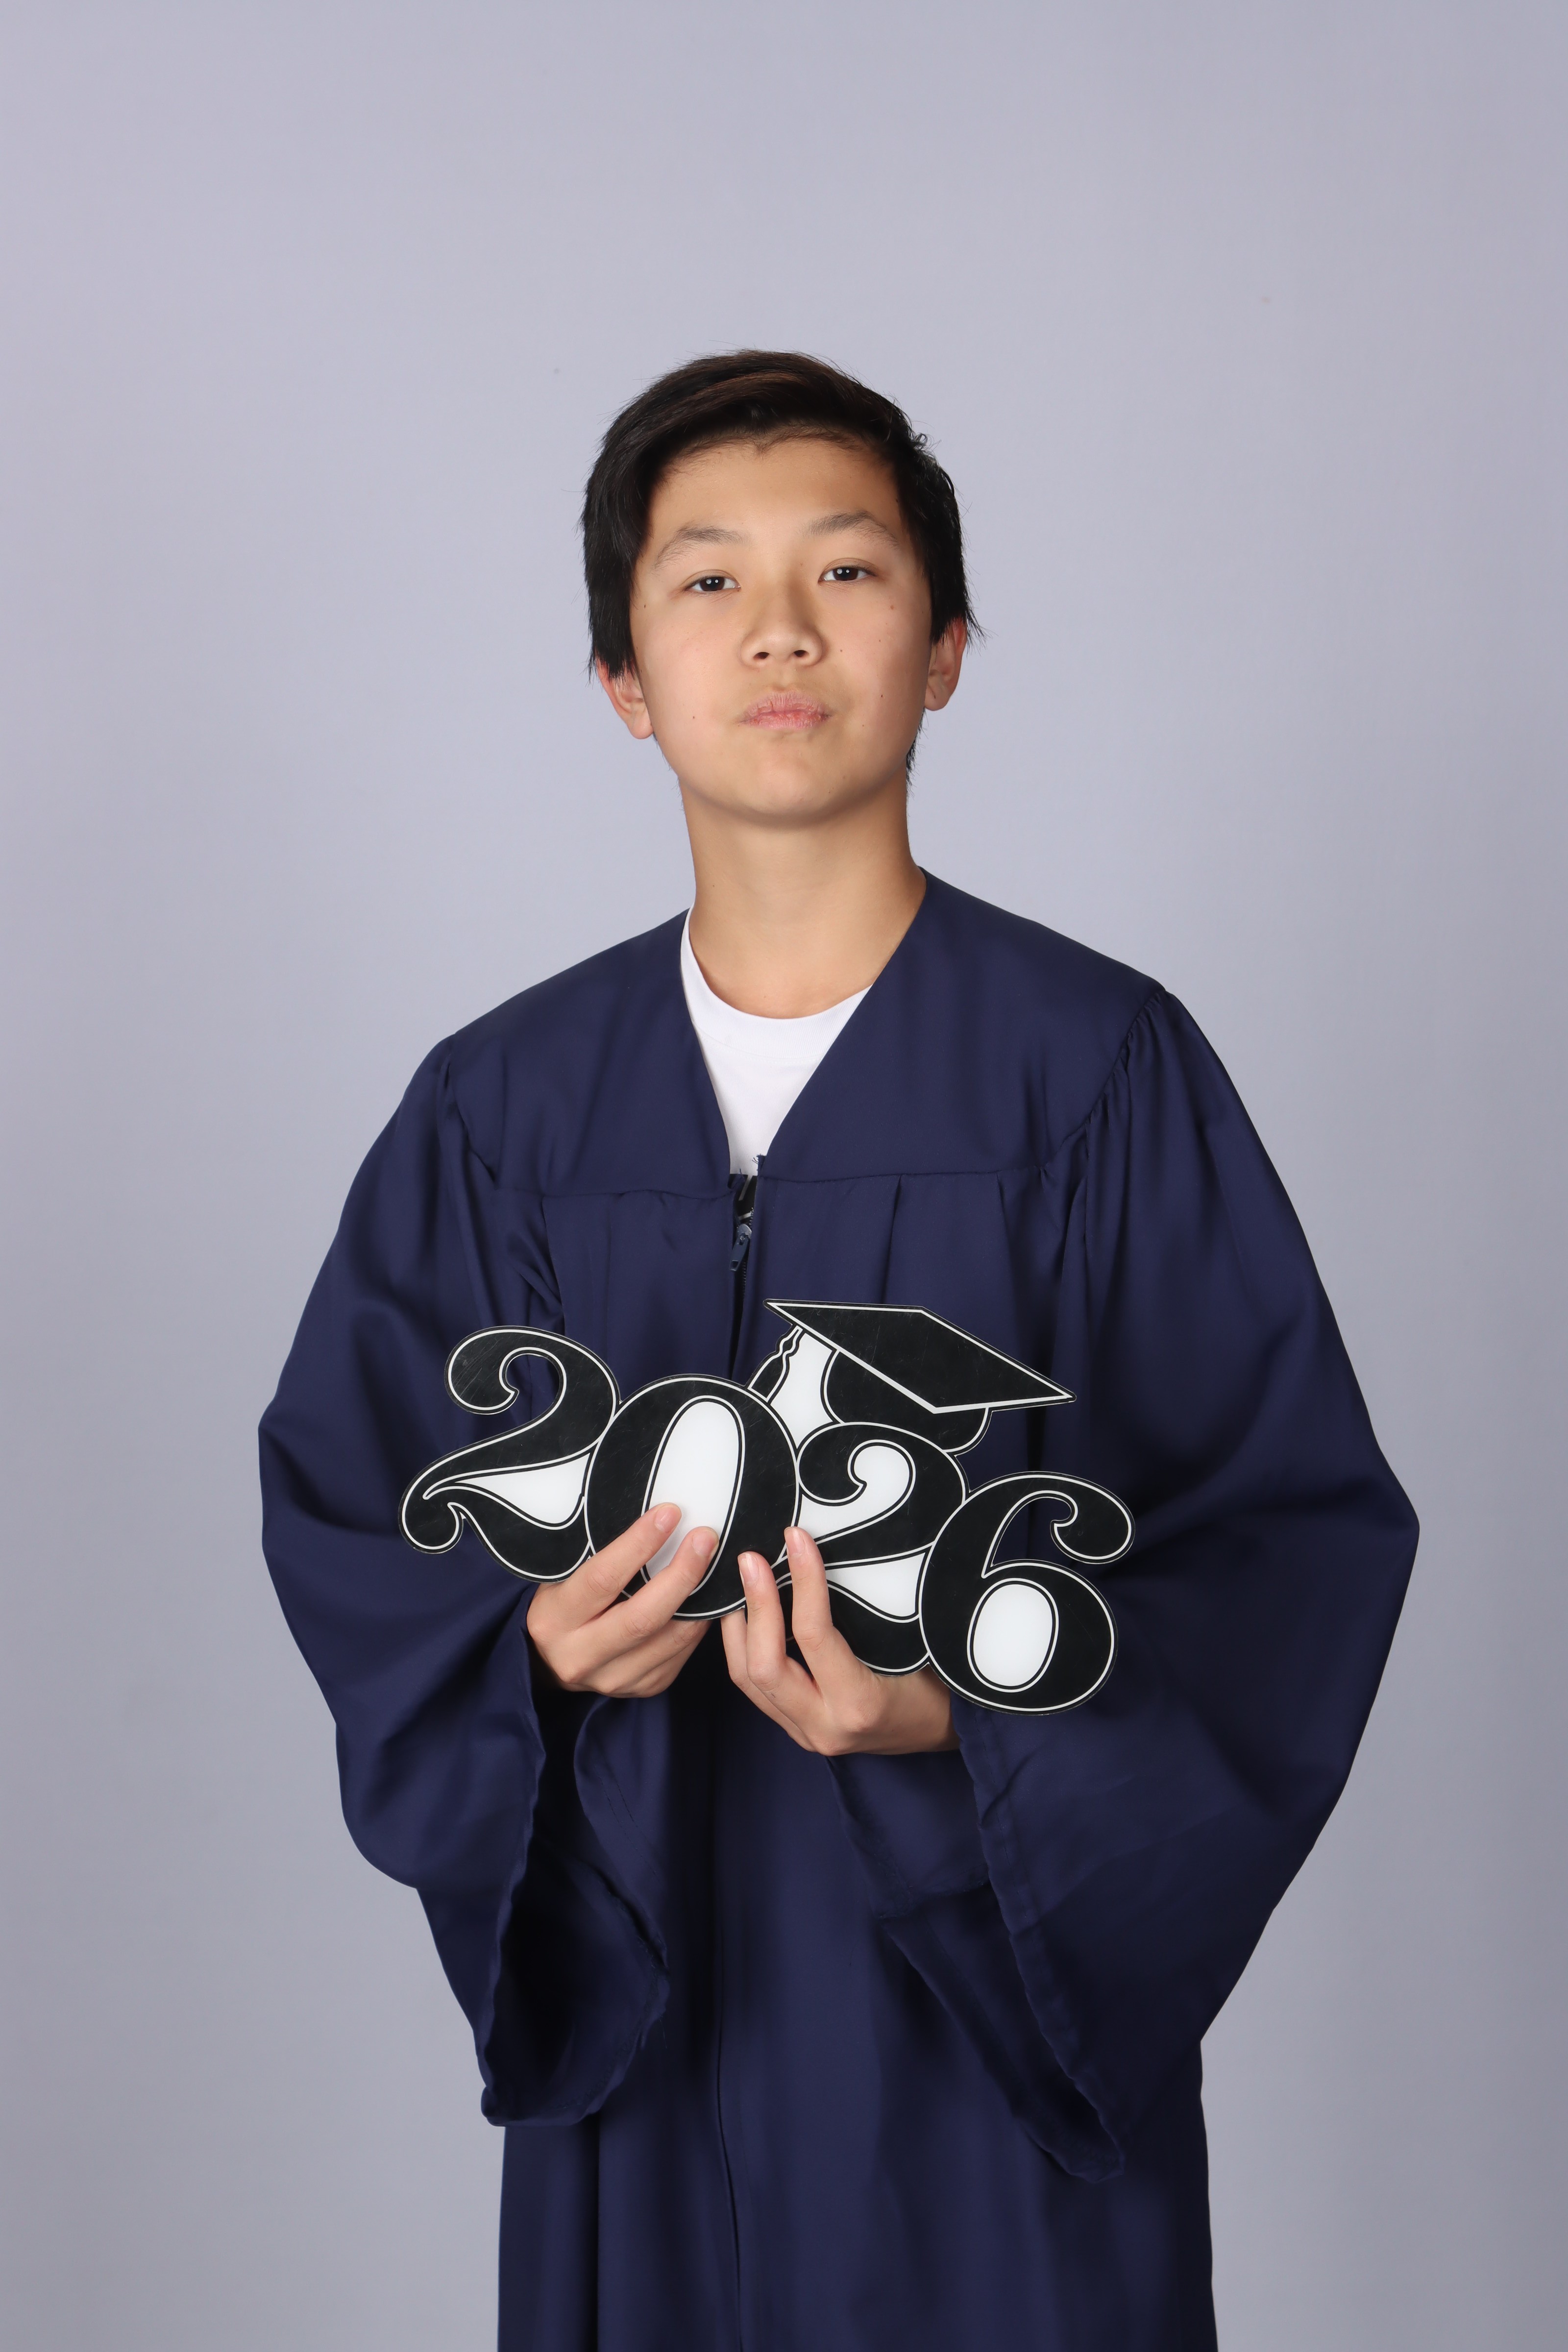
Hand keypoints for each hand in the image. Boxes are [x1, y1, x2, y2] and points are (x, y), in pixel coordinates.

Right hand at [526, 1505, 714, 1695]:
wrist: (551, 1664)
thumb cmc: (563, 1605)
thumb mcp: (563, 1578)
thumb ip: (597, 1557)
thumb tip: (653, 1521)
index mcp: (554, 1619)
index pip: (603, 1579)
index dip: (639, 1545)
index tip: (669, 1514)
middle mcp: (580, 1655)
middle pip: (642, 1617)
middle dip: (681, 1574)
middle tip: (705, 1539)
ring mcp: (613, 1678)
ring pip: (669, 1639)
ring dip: (699, 1599)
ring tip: (714, 1562)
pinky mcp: (641, 1688)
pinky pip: (680, 1654)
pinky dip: (698, 1624)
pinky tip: (705, 1598)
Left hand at [721, 1525, 957, 1754]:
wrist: (944, 1732)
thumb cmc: (937, 1685)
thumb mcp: (915, 1645)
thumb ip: (871, 1611)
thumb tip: (828, 1554)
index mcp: (859, 1704)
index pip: (813, 1635)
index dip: (802, 1580)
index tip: (796, 1539)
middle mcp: (825, 1726)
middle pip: (764, 1666)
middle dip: (754, 1605)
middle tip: (750, 1558)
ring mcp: (806, 1733)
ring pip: (748, 1680)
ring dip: (738, 1628)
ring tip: (735, 1582)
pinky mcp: (797, 1729)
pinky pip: (755, 1689)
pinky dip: (744, 1648)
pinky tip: (744, 1616)